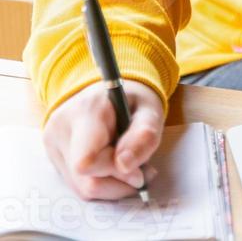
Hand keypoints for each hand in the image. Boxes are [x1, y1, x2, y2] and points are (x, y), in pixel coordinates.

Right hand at [43, 79, 163, 200]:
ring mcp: (52, 143)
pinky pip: (77, 185)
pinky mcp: (52, 156)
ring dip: (111, 185)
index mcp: (86, 111)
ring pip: (82, 189)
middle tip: (140, 170)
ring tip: (128, 167)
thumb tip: (126, 165)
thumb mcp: (150, 110)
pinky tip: (111, 167)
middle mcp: (61, 128)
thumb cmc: (133, 102)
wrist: (108, 92)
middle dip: (118, 182)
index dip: (115, 172)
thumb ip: (145, 135)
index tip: (139, 167)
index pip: (87, 162)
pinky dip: (100, 183)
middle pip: (86, 182)